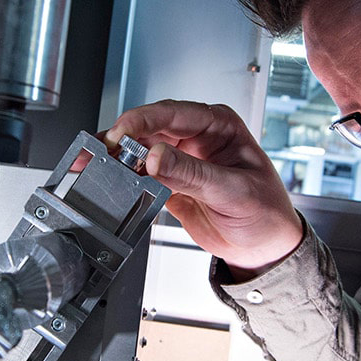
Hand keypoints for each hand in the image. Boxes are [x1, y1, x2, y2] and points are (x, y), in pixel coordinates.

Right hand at [106, 100, 302, 273]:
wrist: (263, 247)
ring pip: (140, 148)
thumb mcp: (232, 191)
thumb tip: (156, 157)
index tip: (121, 133)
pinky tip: (110, 178)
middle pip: (150, 127)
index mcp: (219, 125)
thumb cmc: (265, 212)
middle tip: (102, 150)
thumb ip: (192, 173)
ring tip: (95, 162)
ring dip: (118, 156)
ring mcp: (181, 159)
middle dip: (123, 137)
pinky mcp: (170, 181)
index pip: (173, 113)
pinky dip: (124, 176)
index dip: (143, 120)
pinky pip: (141, 173)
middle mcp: (197, 137)